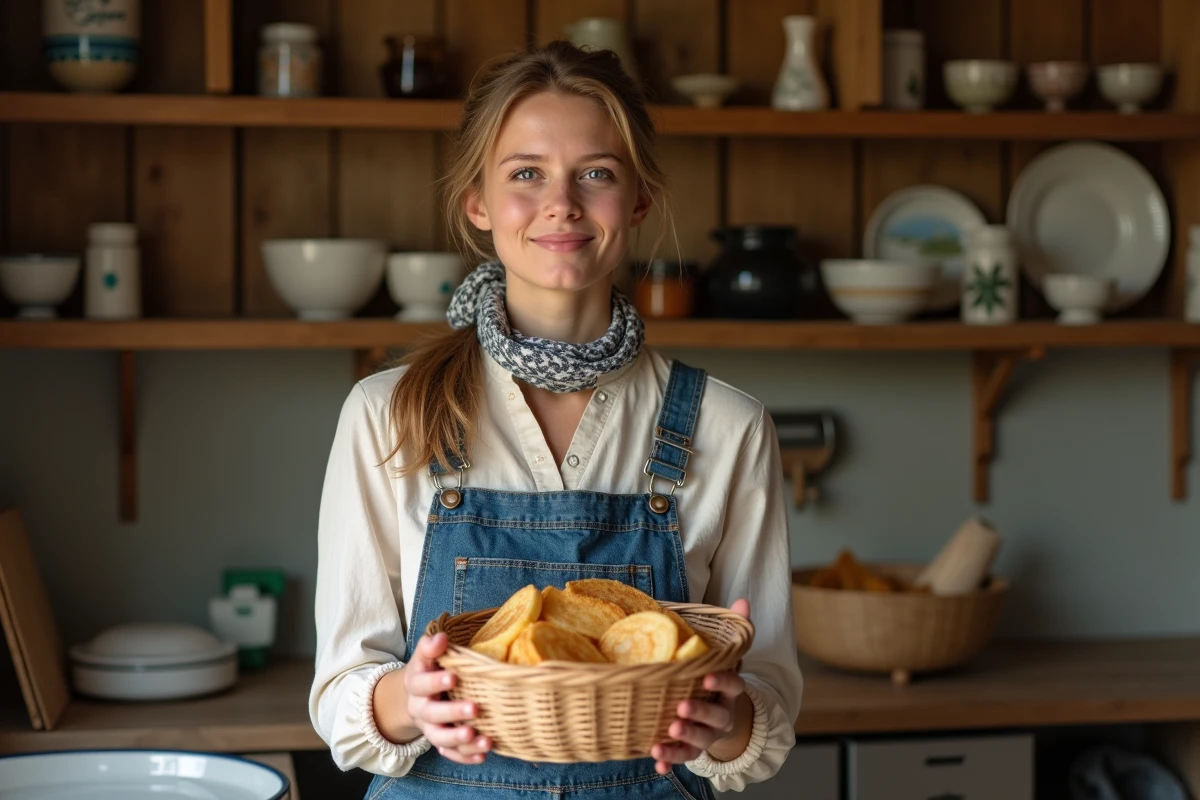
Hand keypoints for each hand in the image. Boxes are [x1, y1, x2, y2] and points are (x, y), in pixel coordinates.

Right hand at [404, 633, 491, 764]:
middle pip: (433, 714)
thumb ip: (431, 646)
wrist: (415, 696)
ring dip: (461, 741)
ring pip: (440, 739)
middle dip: (453, 713)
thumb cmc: (428, 670)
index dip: (436, 682)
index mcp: (416, 685)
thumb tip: (441, 637)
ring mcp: (430, 728)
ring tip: (484, 740)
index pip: (422, 684)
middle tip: (475, 709)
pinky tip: (482, 754)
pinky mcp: (441, 742)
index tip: (454, 677)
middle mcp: (421, 709)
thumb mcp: (426, 656)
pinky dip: (465, 757)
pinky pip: (450, 754)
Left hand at [650, 599, 750, 774]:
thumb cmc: (715, 677)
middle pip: (716, 718)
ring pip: (700, 741)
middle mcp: (721, 714)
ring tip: (668, 732)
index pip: (733, 686)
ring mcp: (707, 734)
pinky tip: (657, 761)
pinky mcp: (691, 748)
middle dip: (699, 715)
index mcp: (728, 690)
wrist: (717, 711)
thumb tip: (742, 601)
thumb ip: (734, 629)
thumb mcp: (726, 654)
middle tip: (681, 708)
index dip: (722, 683)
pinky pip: (682, 757)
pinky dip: (670, 760)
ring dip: (685, 740)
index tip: (707, 677)